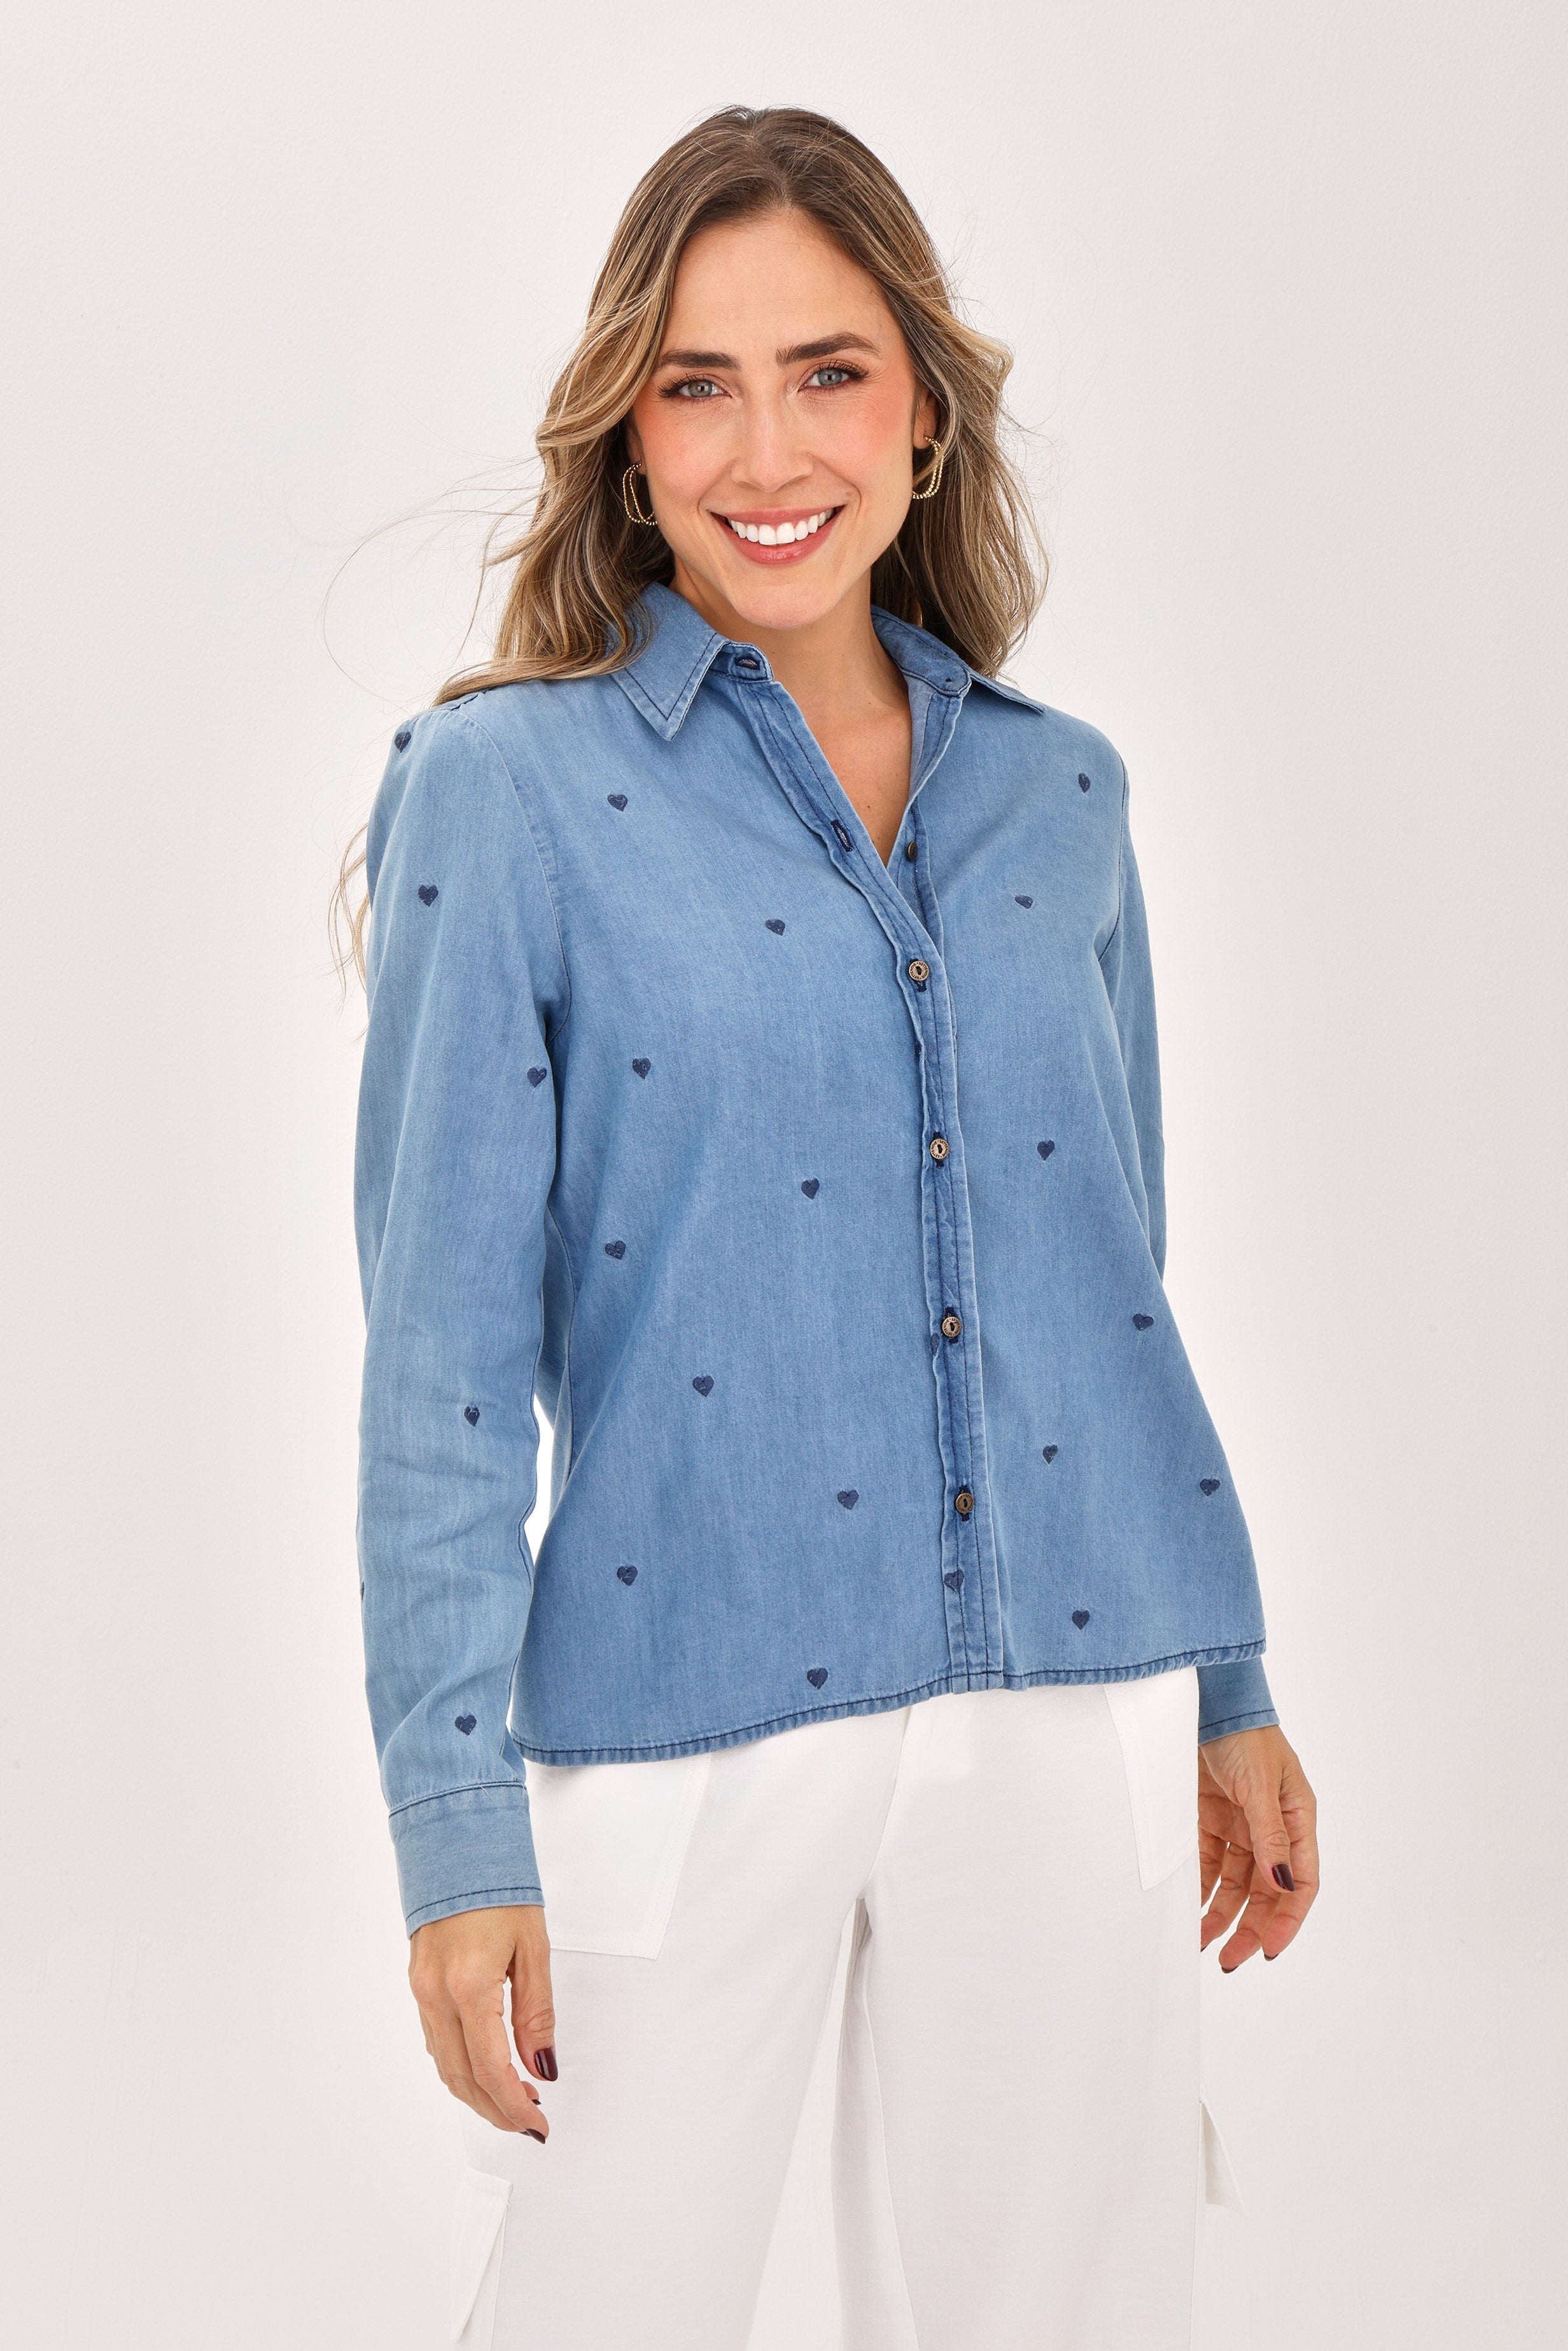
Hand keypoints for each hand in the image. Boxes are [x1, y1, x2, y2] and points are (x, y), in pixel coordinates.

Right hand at [408, 1904, 556, 2137]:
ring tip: (513, 2099)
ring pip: (444, 2064)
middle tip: (528, 2121)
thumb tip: (540, 2066)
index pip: (490, 2068)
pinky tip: (484, 2067)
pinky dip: (460, 2065)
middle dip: (495, 2109)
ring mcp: (421, 1990)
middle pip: (461, 2077)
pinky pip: (435, 2040)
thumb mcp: (533, 1949)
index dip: (514, 2105)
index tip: (538, 2123)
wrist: (458, 1845)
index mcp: (469, 1985)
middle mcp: (436, 1994)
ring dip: (476, 2092)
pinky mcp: (417, 1984)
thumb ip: (536, 2014)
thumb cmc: (500, 1888)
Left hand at [1199, 1725, 1318, 1970]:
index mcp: (1296, 1820)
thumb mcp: (1260, 1784)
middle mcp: (1271, 1829)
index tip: (1269, 1950)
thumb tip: (1282, 1883)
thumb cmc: (1245, 1735)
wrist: (1207, 1704)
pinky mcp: (1210, 1821)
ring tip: (1201, 1943)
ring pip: (1235, 1886)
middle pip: (1266, 1892)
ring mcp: (1240, 1826)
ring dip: (1220, 1915)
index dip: (1287, 1919)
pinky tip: (1187, 1910)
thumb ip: (1269, 1834)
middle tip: (1230, 1959)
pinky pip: (1208, 1865)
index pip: (1300, 1882)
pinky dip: (1199, 1889)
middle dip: (1250, 1927)